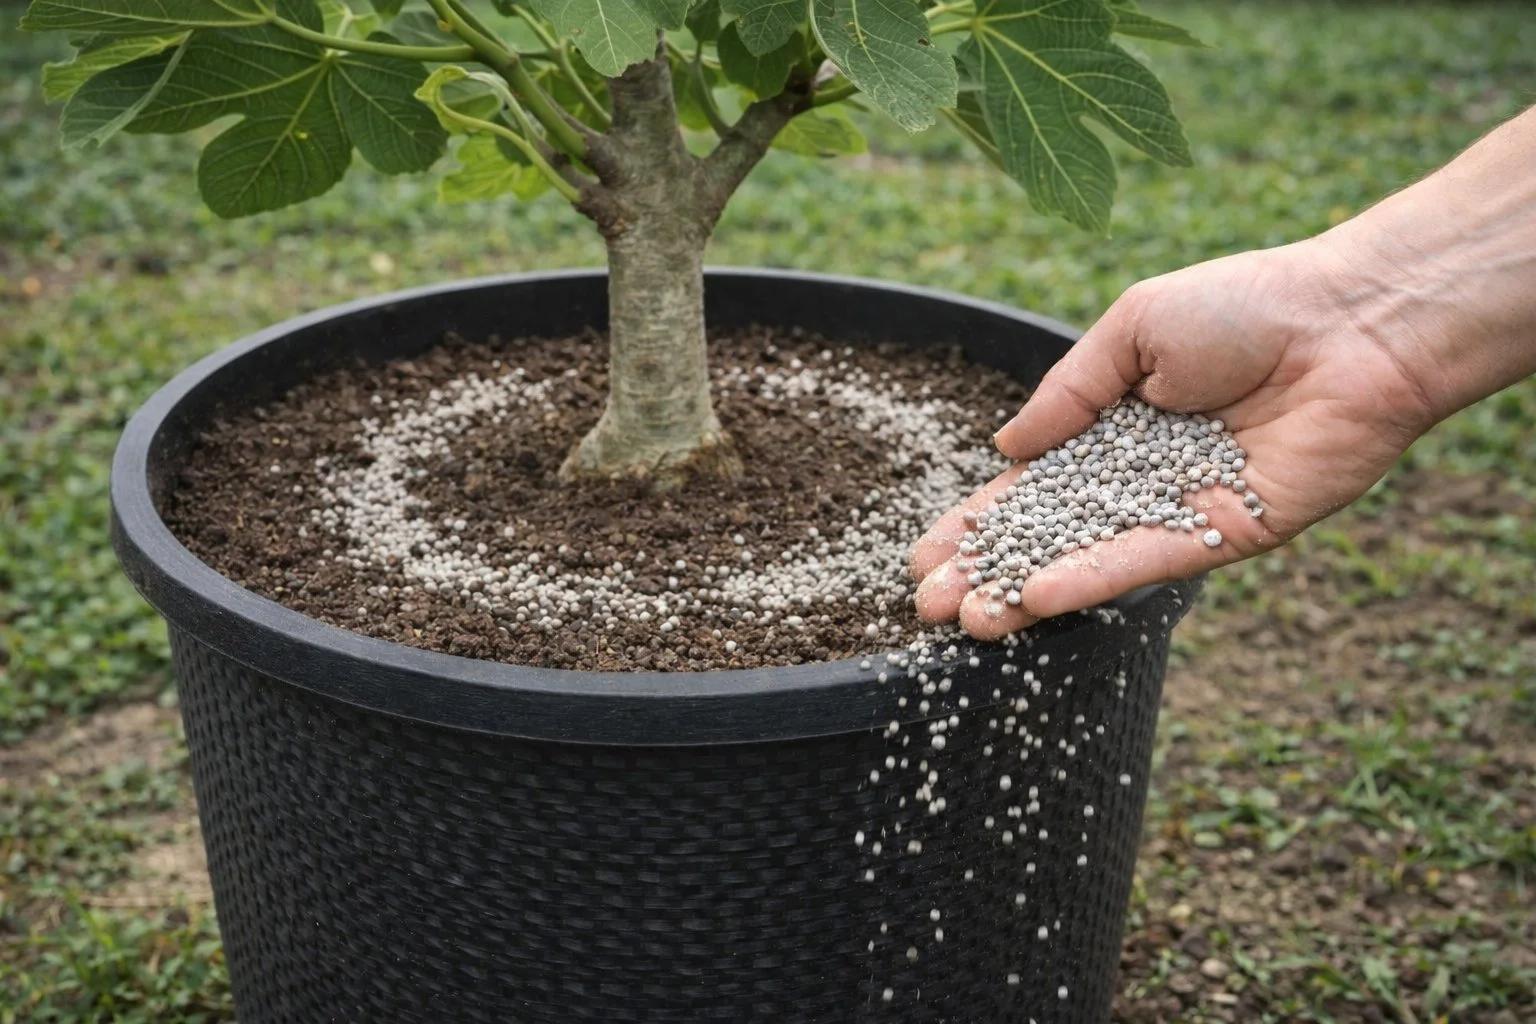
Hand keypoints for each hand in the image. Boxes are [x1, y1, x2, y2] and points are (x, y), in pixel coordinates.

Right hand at [909, 238, 1439, 638]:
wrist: (1350, 322)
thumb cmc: (1243, 306)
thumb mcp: (1131, 329)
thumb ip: (1066, 394)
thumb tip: (1004, 449)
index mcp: (1112, 426)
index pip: (1030, 487)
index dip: (977, 523)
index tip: (926, 557)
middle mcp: (1140, 477)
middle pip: (1049, 536)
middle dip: (988, 571)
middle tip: (930, 608)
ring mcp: (1180, 510)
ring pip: (1089, 560)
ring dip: (1027, 593)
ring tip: (968, 622)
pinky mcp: (1225, 534)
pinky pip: (1146, 562)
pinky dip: (1092, 579)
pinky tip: (1037, 598)